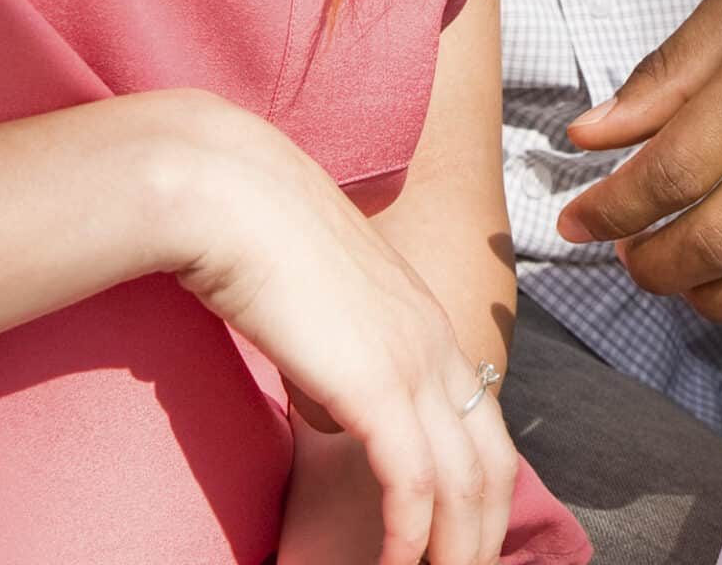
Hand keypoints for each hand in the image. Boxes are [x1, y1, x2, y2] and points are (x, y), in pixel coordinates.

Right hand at [158, 93, 515, 564]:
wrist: (227, 193)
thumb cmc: (254, 236)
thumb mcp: (316, 304)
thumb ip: (336, 360)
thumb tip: (334, 413)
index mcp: (425, 319)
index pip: (481, 423)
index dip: (478, 491)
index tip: (460, 539)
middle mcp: (434, 340)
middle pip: (494, 463)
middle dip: (483, 536)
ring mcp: (412, 359)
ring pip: (468, 484)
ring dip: (458, 552)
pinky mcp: (375, 384)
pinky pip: (413, 486)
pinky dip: (411, 541)